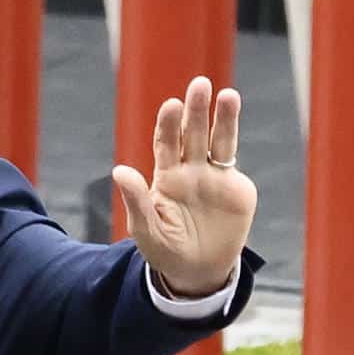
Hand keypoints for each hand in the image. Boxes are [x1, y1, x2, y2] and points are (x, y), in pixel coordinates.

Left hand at [111, 76, 257, 297]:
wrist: (197, 270)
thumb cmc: (165, 250)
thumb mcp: (146, 229)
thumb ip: (136, 200)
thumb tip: (118, 170)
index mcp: (165, 177)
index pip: (165, 144)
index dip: (168, 125)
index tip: (171, 106)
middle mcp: (189, 169)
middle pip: (192, 133)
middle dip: (196, 110)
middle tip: (199, 84)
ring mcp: (213, 175)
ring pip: (217, 139)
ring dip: (222, 116)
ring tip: (227, 94)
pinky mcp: (235, 186)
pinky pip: (232, 158)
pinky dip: (232, 135)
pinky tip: (232, 113)